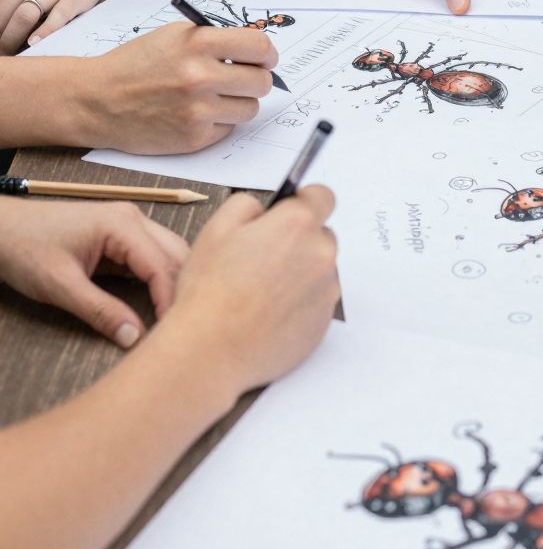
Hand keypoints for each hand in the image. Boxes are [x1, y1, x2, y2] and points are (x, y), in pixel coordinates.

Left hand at [0, 197, 187, 347]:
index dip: (172, 301)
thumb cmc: (26, 249)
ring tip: (174, 317)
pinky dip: (158, 278)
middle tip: (182, 327)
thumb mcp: (61, 286)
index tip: (174, 334)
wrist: (1, 229)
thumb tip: (135, 338)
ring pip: (167, 254)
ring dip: (173, 283)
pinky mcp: (119, 235)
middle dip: (182, 290)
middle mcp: (133, 219)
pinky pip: (150, 256)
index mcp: (122, 225)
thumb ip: (101, 311)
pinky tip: (158, 302)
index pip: (162, 266)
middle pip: (175, 256)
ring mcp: (127, 224)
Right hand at [79, 22, 278, 152]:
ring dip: (238, 103)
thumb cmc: (136, 64)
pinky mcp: (194, 138)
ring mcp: (198, 111)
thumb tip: (256, 51)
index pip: (260, 48)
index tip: (264, 59)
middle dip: (256, 79)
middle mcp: (201, 77)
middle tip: (241, 79)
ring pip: (250, 109)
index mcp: (198, 44)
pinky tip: (196, 113)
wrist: (98, 100)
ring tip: (215, 97)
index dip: (267, 55)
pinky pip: (228, 129)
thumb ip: (214, 40)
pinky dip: (219, 122)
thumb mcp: (174, 36)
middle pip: (261, 82)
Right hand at [161, 186, 338, 399]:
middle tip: (263, 259)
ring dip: (300, 273)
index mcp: (297, 225)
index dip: (303, 203)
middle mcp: (321, 255)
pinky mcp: (323, 323)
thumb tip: (266, 210)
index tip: (288, 214)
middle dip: (298, 241)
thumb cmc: (210, 291)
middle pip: (321, 236)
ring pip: (319, 270)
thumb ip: (248, 204)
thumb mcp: (216, 228)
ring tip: (261, 292)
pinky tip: (268, 314)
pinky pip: (316, 302)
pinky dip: (299, 303)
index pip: (322, 197)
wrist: (210, 351)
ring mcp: (326, 292)